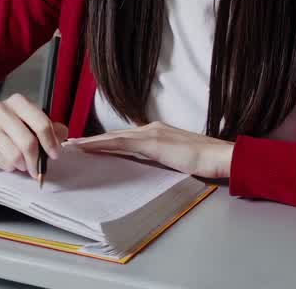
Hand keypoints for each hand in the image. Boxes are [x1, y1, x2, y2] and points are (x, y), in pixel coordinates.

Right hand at [0, 93, 67, 176]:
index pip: (41, 123)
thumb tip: (62, 134)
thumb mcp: (29, 123)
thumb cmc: (8, 129)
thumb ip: (49, 127)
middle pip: (28, 142)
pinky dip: (9, 167)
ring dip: (23, 165)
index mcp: (17, 102)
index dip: (51, 142)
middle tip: (38, 169)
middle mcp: (0, 109)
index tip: (54, 154)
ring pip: (15, 155)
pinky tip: (8, 162)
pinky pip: (2, 162)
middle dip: (36, 160)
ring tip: (23, 165)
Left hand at [69, 121, 233, 178]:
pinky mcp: (152, 143)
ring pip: (114, 137)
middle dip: (94, 140)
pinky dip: (104, 144)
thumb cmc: (205, 160)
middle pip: (115, 135)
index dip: (106, 141)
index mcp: (157, 132)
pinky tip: (91, 147)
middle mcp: (151, 129)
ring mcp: (151, 134)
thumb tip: (150, 166)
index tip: (89, 145)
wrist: (220, 155)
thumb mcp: (177, 159)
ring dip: (93, 141)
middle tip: (74, 143)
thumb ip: (162, 158)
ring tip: (75, 145)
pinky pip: (122, 143)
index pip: (125, 137)